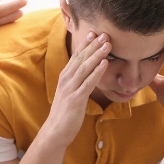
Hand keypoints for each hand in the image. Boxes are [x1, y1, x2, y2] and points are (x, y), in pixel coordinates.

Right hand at [43, 31, 109, 146]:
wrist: (55, 131)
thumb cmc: (65, 113)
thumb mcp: (70, 93)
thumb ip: (77, 82)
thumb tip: (88, 73)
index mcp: (65, 77)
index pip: (76, 56)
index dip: (85, 44)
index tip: (94, 32)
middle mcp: (66, 79)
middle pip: (80, 58)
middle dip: (93, 45)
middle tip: (104, 33)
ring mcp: (70, 89)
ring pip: (85, 68)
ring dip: (96, 55)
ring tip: (107, 44)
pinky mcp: (76, 99)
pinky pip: (88, 83)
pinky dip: (96, 72)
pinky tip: (105, 64)